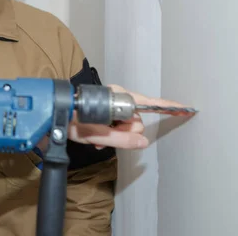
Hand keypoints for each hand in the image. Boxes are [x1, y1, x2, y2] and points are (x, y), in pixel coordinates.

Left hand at [68, 84, 195, 149]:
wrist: (51, 111)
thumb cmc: (71, 119)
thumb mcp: (96, 133)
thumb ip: (122, 139)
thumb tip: (143, 141)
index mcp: (118, 98)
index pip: (149, 103)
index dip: (167, 107)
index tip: (185, 108)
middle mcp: (117, 96)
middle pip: (135, 118)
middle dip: (125, 132)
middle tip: (108, 139)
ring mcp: (110, 99)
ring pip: (124, 122)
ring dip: (114, 134)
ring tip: (97, 140)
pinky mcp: (103, 104)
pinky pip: (115, 120)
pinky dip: (109, 130)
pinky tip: (97, 138)